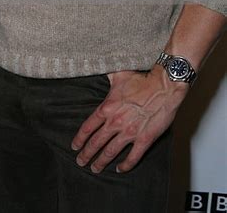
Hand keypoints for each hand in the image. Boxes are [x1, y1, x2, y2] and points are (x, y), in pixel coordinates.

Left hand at [71, 67, 187, 173]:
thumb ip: (106, 75)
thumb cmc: (142, 80)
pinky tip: (120, 169)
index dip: (79, 139)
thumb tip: (97, 67)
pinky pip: (133, 157)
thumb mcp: (118, 75)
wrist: (163, 87)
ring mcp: (129, 132)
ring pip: (111, 152)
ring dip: (101, 162)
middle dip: (87, 154)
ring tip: (95, 169)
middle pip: (96, 142)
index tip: (75, 146)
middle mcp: (115, 122)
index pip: (88, 127)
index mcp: (107, 108)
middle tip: (81, 162)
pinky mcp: (144, 139)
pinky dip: (125, 165)